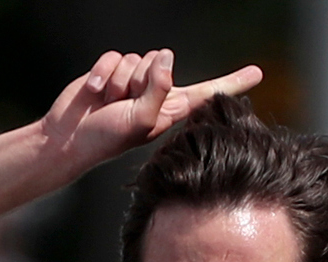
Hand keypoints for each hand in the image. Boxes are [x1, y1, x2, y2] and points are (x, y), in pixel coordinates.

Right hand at [39, 50, 263, 176]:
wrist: (69, 138)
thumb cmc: (106, 139)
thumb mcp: (140, 120)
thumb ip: (158, 89)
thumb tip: (166, 57)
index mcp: (170, 108)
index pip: (208, 91)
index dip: (233, 82)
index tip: (258, 73)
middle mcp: (156, 92)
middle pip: (161, 62)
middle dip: (139, 79)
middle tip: (123, 105)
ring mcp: (134, 81)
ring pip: (136, 58)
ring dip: (118, 81)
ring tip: (108, 104)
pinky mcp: (113, 71)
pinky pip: (114, 56)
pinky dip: (102, 74)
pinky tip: (95, 94)